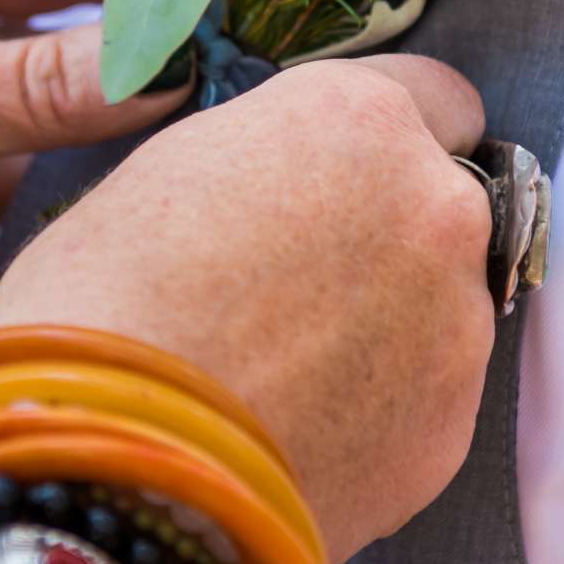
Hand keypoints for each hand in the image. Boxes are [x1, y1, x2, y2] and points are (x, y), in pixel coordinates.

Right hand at [0, 54, 495, 563]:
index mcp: (363, 116)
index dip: (383, 140)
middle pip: (443, 204)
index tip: (345, 173)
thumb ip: (265, 155)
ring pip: (444, 306)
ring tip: (287, 375)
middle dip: (389, 232)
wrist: (116, 466)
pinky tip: (302, 432)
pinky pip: (427, 401)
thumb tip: (280, 182)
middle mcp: (437, 206)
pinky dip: (382, 410)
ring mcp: (459, 322)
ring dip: (391, 325)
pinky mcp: (453, 429)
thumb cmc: (104, 301)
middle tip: (299, 283)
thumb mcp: (166, 171)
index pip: (437, 97)